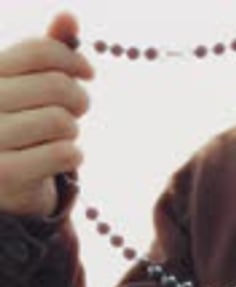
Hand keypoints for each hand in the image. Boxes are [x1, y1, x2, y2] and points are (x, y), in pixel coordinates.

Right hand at [0, 11, 93, 216]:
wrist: (2, 182)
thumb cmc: (20, 123)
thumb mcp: (29, 84)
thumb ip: (48, 52)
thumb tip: (69, 17)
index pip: (38, 52)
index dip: (72, 58)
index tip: (88, 72)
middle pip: (54, 86)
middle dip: (78, 98)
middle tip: (79, 109)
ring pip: (60, 122)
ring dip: (73, 129)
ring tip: (65, 135)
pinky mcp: (6, 174)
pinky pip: (62, 154)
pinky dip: (73, 155)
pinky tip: (66, 156)